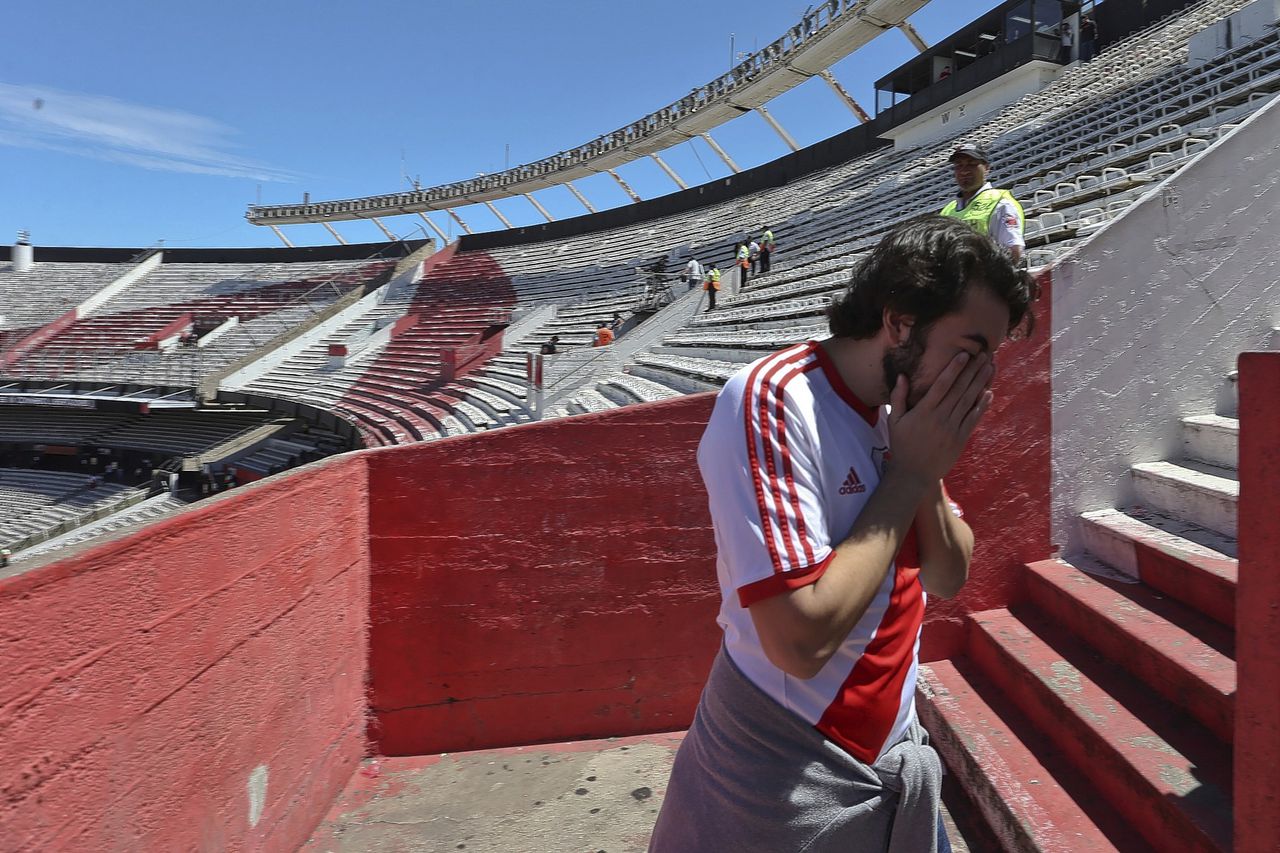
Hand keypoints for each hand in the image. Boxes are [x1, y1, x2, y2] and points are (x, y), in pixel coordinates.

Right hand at [887, 352, 993, 484]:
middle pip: (960, 389)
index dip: (954, 369)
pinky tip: (988, 392)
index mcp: (924, 411)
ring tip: (990, 367)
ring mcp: (952, 429)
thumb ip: (898, 397)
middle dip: (973, 370)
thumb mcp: (894, 421)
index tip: (964, 354)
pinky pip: (973, 418)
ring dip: (981, 383)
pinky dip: (981, 405)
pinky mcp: (960, 438)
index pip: (941, 385)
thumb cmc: (901, 445)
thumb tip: (902, 376)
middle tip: (984, 354)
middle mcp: (940, 418)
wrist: (914, 474)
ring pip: (969, 401)